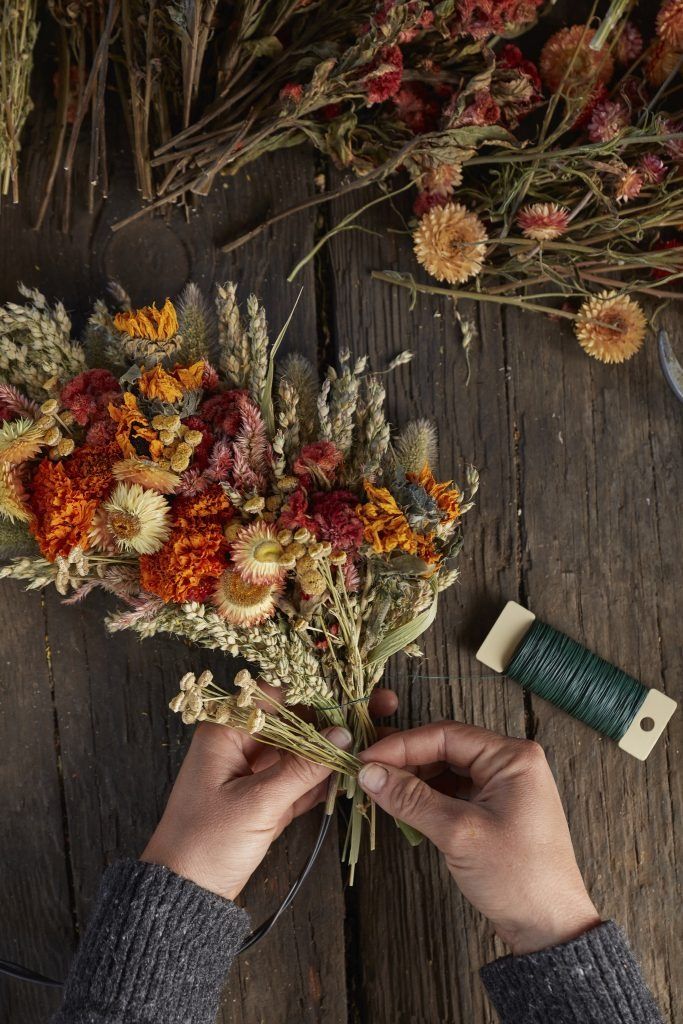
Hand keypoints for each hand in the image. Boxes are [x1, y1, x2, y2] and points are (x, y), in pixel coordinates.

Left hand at [142, 688, 397, 899]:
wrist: (183, 896)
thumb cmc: (207, 843)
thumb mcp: (258, 803)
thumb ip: (302, 768)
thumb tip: (343, 735)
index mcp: (225, 732)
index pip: (274, 696)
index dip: (313, 690)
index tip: (351, 688)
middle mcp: (239, 745)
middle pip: (293, 721)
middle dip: (331, 718)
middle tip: (375, 709)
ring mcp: (253, 773)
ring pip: (300, 750)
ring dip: (332, 748)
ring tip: (373, 738)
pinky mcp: (265, 800)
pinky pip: (299, 779)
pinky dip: (322, 777)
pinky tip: (353, 771)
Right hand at [358, 722, 600, 955]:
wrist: (551, 927)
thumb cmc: (516, 876)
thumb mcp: (458, 833)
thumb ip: (411, 799)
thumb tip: (369, 773)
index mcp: (512, 756)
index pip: (445, 735)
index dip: (401, 745)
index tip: (366, 759)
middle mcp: (511, 762)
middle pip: (445, 748)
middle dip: (406, 761)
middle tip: (367, 774)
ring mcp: (505, 786)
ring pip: (448, 770)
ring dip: (415, 780)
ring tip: (381, 791)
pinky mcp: (497, 809)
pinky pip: (455, 791)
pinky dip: (429, 798)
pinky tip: (405, 808)